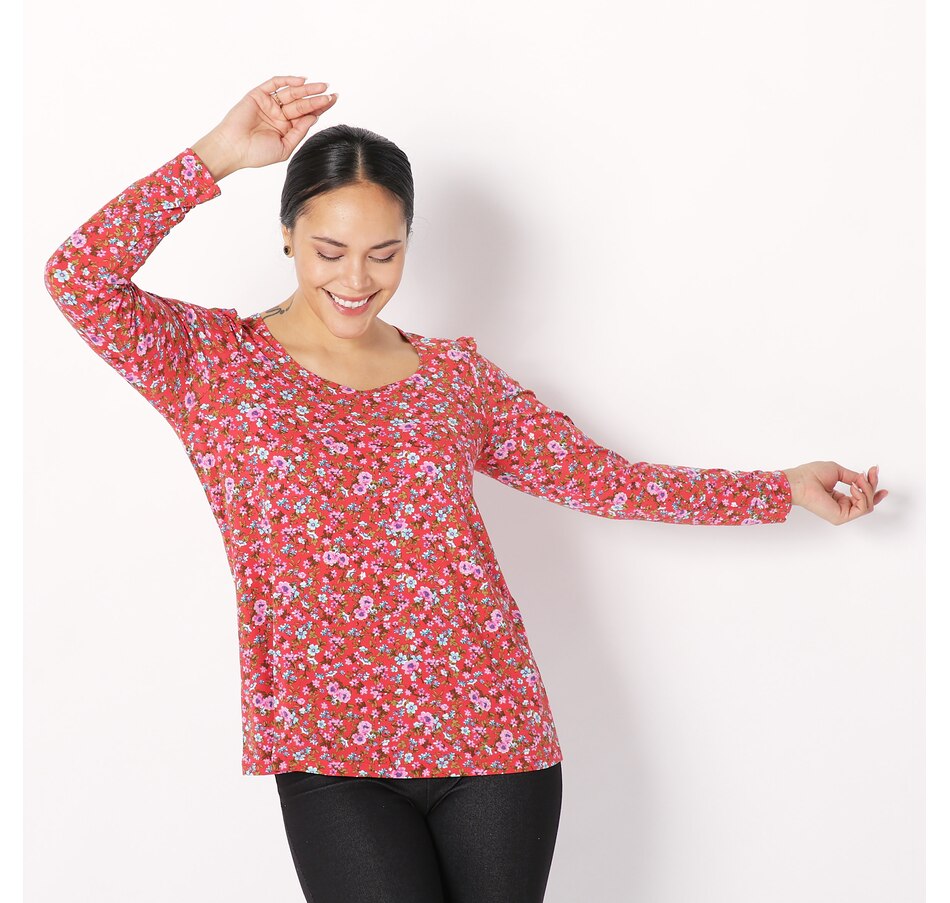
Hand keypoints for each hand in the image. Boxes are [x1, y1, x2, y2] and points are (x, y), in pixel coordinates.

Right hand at [191, 75, 337, 178]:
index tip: (333, 101)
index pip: (306, 115)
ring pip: (291, 93)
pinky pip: (275, 84)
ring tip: (322, 87)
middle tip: (331, 94)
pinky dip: (287, 80)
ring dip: (307, 89)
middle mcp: (279, 115)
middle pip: (302, 103)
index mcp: (286, 128)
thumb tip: (314, 117)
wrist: (233, 149)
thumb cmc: (256, 153)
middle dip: (317, 98)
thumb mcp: (285, 147)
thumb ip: (299, 132)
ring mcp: (269, 104)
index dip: (320, 108)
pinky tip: (302, 81)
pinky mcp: (258, 95)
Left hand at [782, 462, 886, 525]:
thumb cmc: (812, 475)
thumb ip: (853, 477)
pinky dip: (862, 495)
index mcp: (839, 498)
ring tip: (858, 480)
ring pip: (868, 505)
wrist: (800, 481)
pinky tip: (854, 487)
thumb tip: (865, 478)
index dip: (872, 485)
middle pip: (868, 501)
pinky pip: (862, 508)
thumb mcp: (838, 472)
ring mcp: (842, 513)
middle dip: (873, 485)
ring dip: (868, 489)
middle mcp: (841, 506)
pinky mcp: (842, 517)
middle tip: (872, 472)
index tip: (875, 471)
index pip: (861, 497)